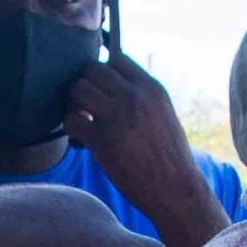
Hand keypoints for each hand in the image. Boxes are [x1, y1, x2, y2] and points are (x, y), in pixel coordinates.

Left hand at [66, 53, 228, 246]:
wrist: (175, 188)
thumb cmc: (170, 154)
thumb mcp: (164, 113)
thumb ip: (142, 95)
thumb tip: (116, 84)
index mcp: (151, 89)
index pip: (116, 58)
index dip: (104, 70)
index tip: (102, 86)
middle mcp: (134, 97)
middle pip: (92, 69)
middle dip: (85, 83)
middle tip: (86, 103)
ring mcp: (116, 117)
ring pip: (78, 89)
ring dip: (74, 103)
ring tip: (82, 117)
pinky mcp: (101, 141)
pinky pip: (71, 120)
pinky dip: (71, 127)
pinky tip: (81, 137)